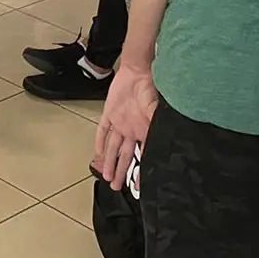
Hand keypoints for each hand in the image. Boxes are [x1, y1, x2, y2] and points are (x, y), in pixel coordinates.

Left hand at [94, 61, 158, 190]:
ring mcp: (120, 122)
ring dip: (110, 161)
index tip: (139, 187)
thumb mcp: (157, 111)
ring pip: (113, 147)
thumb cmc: (151, 89)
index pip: (142, 157)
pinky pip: (103, 129)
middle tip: (116, 187)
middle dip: (121, 172)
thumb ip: (157, 127)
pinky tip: (98, 153)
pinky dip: (100, 141)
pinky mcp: (110, 113)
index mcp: (145, 132)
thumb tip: (161, 145)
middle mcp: (132, 130)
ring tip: (108, 177)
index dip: (140, 172)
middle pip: (125, 156)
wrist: (138, 70)